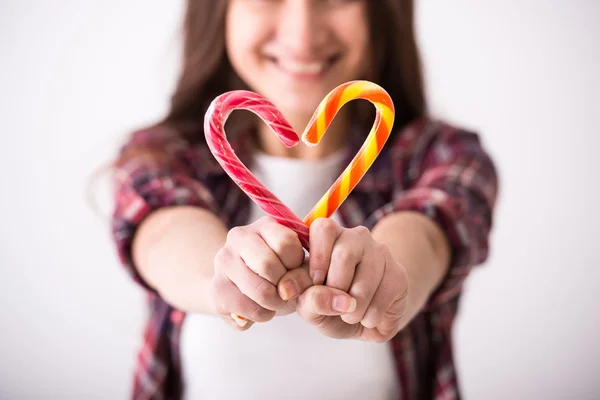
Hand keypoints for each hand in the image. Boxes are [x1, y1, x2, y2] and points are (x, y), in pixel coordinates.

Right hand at [211, 216, 312, 329]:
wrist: (242, 285)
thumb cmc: (279, 272)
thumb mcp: (296, 264)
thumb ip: (306, 268)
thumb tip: (304, 284)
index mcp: (265, 225)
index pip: (286, 243)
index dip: (296, 264)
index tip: (296, 271)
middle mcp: (239, 236)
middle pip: (268, 265)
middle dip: (285, 287)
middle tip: (289, 293)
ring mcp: (224, 260)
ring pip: (259, 290)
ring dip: (275, 304)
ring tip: (277, 303)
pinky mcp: (216, 287)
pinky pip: (247, 307)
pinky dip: (261, 314)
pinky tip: (262, 310)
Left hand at [292, 218, 408, 342]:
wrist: (364, 321)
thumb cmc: (331, 306)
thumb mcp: (311, 308)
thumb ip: (309, 299)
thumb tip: (324, 294)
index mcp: (328, 238)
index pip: (324, 229)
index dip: (318, 256)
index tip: (316, 281)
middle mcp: (355, 238)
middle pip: (344, 255)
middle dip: (336, 289)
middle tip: (335, 305)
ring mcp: (380, 253)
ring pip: (365, 280)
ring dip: (354, 309)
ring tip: (350, 316)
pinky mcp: (398, 273)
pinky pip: (384, 295)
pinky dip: (371, 316)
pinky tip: (368, 317)